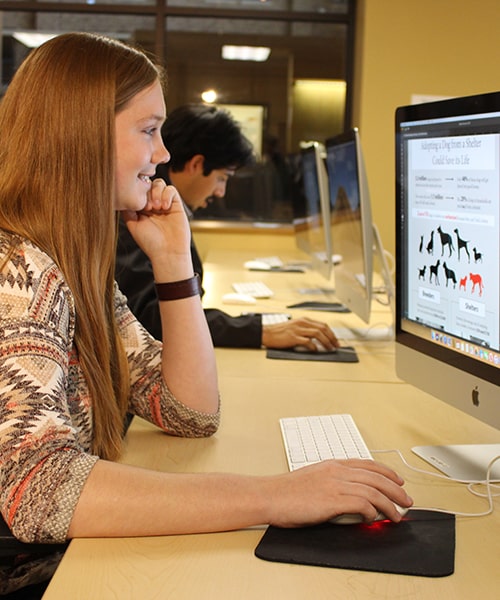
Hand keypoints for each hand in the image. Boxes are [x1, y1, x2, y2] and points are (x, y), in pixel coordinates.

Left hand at [121, 179, 191, 277]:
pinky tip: (164, 207)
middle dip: (146, 192)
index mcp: (141, 209)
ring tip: (156, 207)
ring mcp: (164, 204)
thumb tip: (122, 195)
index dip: (136, 192)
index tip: (137, 206)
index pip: (137, 190)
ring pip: (159, 184)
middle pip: (148, 184)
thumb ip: (127, 210)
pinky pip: (171, 189)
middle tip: (148, 208)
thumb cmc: (150, 243)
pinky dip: (166, 194)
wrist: (168, 252)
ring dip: (156, 192)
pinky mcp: (176, 205)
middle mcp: (153, 205)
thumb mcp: (132, 225)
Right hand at [261, 317, 338, 349]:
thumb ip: (305, 330)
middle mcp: (302, 323)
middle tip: (336, 345)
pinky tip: (316, 350)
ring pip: (318, 334)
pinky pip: (308, 341)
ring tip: (329, 348)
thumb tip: (317, 339)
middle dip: (332, 337)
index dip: (331, 333)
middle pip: (323, 328)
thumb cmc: (279, 332)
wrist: (267, 333)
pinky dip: (314, 346)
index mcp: (304, 320)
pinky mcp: (293, 337)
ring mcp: (298, 329)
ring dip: (326, 342)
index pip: (323, 325)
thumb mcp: (295, 327)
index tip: (335, 340)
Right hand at [266, 459, 412, 527]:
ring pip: (374, 491)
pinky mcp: (332, 500)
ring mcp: (335, 484)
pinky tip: (373, 518)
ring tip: (397, 515)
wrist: (270, 495)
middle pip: (376, 478)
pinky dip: (372, 512)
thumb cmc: (286, 490)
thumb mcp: (314, 477)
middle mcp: (337, 471)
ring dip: (390, 504)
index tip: (398, 480)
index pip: (367, 464)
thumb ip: (333, 481)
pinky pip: (362, 504)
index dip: (387, 472)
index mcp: (333, 464)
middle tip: (406, 500)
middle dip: (396, 490)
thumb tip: (349, 494)